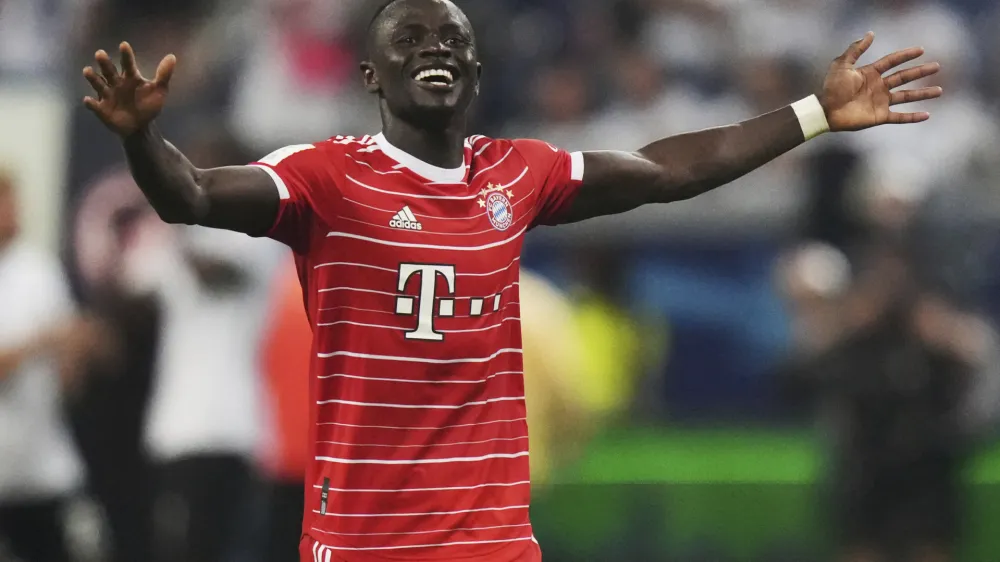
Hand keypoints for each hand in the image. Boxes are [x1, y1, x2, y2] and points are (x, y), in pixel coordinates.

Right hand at [82, 42, 175, 137]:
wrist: (140, 126)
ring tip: (87, 70)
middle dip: (104, 63)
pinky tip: (88, 101)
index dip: (126, 55)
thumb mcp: (159, 91)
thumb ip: (164, 74)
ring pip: (98, 84)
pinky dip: (91, 103)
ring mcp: (107, 95)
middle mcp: (116, 83)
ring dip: (93, 78)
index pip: (127, 64)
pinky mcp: (102, 109)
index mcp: (130, 77)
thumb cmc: (148, 105)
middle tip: (100, 53)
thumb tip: (172, 56)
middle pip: (109, 71)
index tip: (124, 45)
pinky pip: (94, 105)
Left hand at [819, 32, 941, 131]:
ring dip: (923, 93)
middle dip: (920, 72)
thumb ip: (856, 49)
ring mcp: (880, 101)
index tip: (921, 50)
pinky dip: (912, 117)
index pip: (892, 62)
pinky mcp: (879, 116)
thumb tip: (870, 34)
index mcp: (871, 73)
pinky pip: (899, 117)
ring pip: (907, 96)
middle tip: (937, 66)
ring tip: (940, 90)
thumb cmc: (831, 88)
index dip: (906, 55)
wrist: (826, 111)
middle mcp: (878, 86)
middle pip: (904, 77)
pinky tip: (927, 115)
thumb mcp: (842, 65)